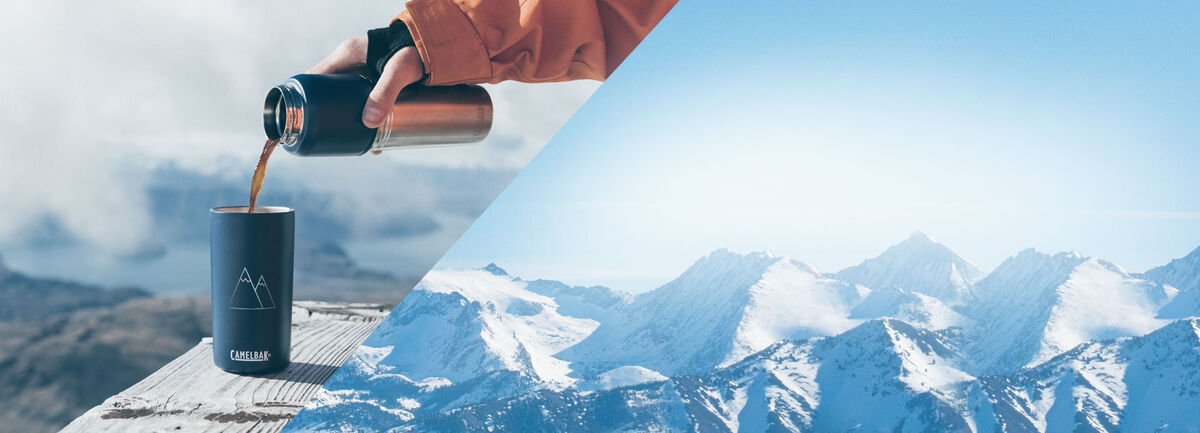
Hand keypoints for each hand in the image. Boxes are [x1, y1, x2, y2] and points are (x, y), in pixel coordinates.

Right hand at [308, 36, 426, 130]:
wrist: (437, 43)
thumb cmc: (414, 50)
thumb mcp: (397, 72)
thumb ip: (384, 94)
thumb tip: (369, 123)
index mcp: (347, 55)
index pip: (315, 76)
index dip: (307, 95)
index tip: (305, 116)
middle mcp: (352, 63)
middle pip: (330, 90)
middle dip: (330, 112)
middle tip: (332, 133)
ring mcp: (364, 71)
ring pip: (348, 97)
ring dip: (349, 116)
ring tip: (353, 141)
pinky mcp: (378, 79)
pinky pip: (364, 98)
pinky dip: (366, 114)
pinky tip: (373, 134)